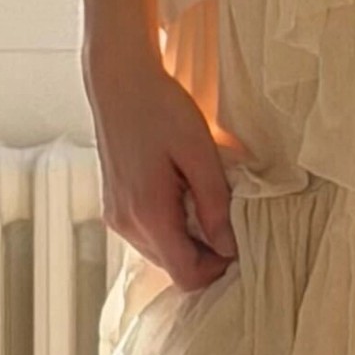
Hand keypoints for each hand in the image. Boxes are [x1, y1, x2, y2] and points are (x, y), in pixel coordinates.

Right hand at [83, 31, 240, 292]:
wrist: (118, 79)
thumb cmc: (160, 107)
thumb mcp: (199, 153)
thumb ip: (214, 204)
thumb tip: (230, 247)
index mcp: (148, 213)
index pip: (187, 274)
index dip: (218, 268)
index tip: (240, 243)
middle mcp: (126, 223)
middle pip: (174, 267)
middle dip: (206, 254)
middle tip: (229, 218)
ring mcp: (116, 216)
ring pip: (161, 253)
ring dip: (188, 240)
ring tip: (205, 200)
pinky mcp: (114, 206)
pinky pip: (149, 234)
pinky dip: (171, 226)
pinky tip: (183, 194)